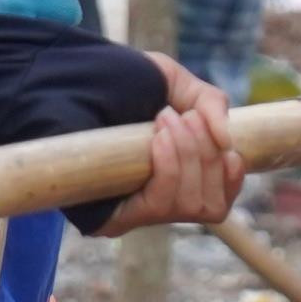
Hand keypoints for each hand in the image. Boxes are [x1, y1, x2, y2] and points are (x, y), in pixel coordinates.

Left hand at [96, 56, 245, 236]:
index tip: (225, 144)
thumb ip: (209, 103)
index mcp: (176, 182)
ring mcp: (135, 215)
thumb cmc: (122, 83)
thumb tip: (228, 142)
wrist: (69, 80)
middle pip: (209, 206)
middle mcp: (157, 205)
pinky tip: (159, 139)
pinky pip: (158, 206)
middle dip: (207, 157)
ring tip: (167, 120)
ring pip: (188, 205)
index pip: (218, 201)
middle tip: (186, 117)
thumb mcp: (175, 84)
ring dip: (188, 158)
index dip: (231, 177)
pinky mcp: (111, 221)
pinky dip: (169, 169)